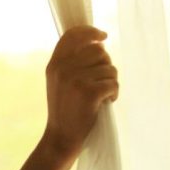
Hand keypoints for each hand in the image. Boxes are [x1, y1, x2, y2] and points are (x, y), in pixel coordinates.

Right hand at [42, 26, 118, 158]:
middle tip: (102, 81)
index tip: (103, 36)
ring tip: (102, 95)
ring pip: (109, 68)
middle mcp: (63, 69)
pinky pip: (113, 83)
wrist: (62, 137)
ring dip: (111, 81)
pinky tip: (107, 102)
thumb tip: (99, 43)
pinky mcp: (89, 92)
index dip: (90, 32)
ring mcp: (75, 80)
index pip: (73, 35)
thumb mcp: (59, 82)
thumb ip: (71, 62)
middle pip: (98, 50)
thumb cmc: (65, 110)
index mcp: (54, 64)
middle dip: (106, 65)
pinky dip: (114, 93)